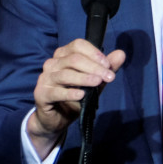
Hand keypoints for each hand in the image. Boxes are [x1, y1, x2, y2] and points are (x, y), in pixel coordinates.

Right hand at [27, 39, 125, 158]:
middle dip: (94, 67)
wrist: (58, 118)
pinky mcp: (41, 94)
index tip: (108, 64)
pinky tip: (81, 95)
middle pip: (74, 59)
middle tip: (109, 77)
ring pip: (65, 74)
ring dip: (84, 78)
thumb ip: (106, 68)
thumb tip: (121, 54)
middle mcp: (52, 64)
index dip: (94, 53)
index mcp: (63, 55)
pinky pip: (56, 92)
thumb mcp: (95, 82)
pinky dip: (69, 93)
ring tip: (98, 82)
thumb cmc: (76, 96)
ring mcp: (45, 78)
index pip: (78, 45)